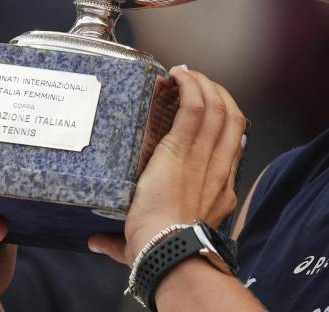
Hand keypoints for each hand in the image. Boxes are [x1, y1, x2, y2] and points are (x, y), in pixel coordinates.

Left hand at [88, 66, 246, 263]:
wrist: (165, 252)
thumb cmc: (159, 253)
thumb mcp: (144, 243)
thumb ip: (118, 241)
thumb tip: (96, 241)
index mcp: (220, 192)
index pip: (233, 146)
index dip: (227, 124)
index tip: (214, 112)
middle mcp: (219, 169)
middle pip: (232, 118)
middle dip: (219, 95)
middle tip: (201, 85)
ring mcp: (204, 156)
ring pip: (218, 107)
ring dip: (204, 85)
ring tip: (188, 75)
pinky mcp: (182, 148)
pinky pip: (196, 106)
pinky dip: (190, 87)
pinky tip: (178, 76)